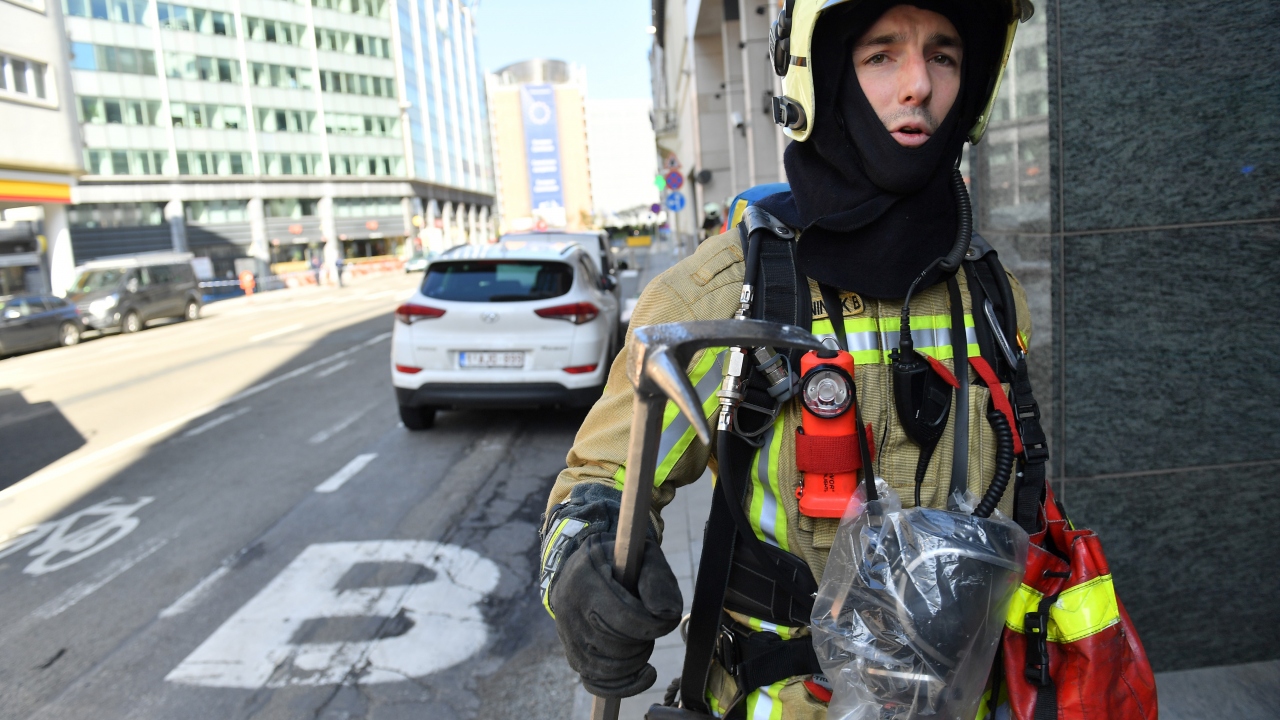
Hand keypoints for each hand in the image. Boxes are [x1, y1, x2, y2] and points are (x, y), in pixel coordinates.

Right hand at [550, 533, 682, 696]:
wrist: (587, 565)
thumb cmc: (623, 562)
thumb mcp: (644, 556)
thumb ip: (658, 580)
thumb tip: (666, 615)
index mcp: (585, 578)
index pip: (622, 616)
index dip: (652, 626)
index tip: (666, 621)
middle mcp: (569, 608)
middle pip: (613, 644)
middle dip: (643, 642)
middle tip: (653, 628)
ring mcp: (566, 634)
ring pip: (604, 667)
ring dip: (635, 661)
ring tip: (645, 642)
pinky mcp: (571, 652)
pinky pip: (595, 680)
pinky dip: (623, 684)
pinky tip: (644, 674)